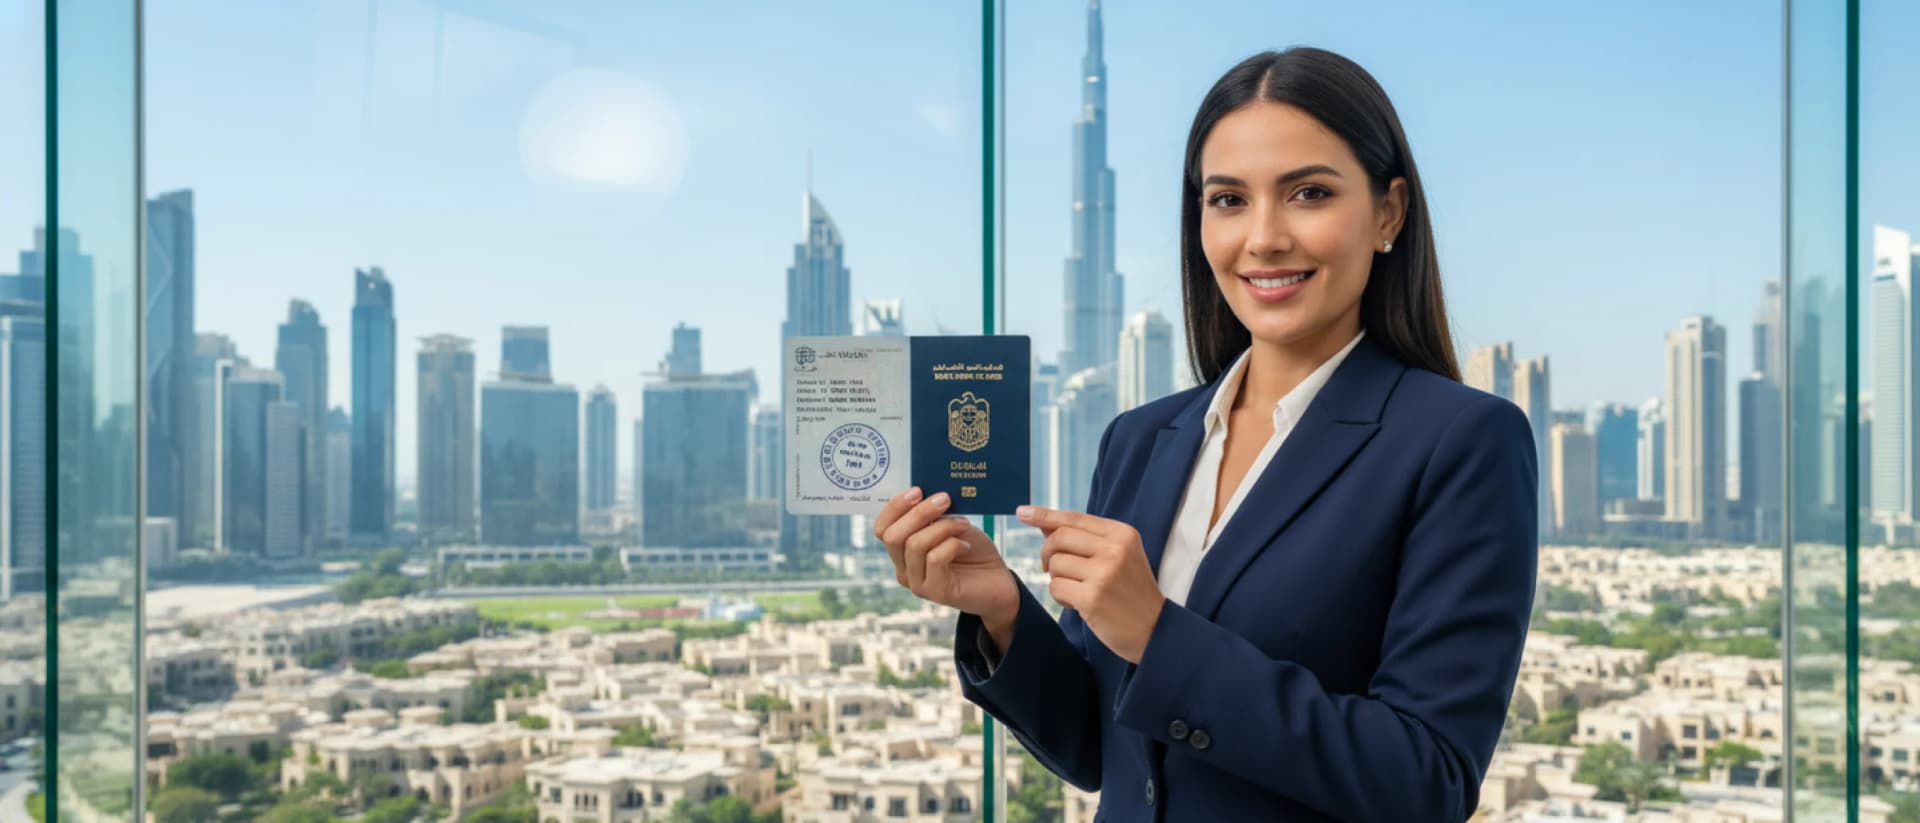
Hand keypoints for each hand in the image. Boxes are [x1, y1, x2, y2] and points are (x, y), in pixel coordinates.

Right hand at [874, 487, 1019, 625]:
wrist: (999, 583)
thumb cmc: (973, 552)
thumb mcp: (951, 526)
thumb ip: (934, 515)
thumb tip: (927, 493)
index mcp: (902, 551)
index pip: (881, 529)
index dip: (894, 507)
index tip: (917, 490)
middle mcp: (904, 569)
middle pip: (893, 537)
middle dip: (919, 512)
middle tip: (945, 499)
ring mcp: (917, 583)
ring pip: (915, 545)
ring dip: (942, 527)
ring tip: (964, 523)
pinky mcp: (935, 592)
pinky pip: (934, 559)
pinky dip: (952, 545)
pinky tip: (966, 546)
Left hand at [1018, 504, 1164, 663]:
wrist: (1154, 630)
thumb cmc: (1131, 592)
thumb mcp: (1117, 556)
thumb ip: (1084, 539)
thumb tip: (1044, 524)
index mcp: (1122, 534)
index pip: (1074, 518)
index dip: (1045, 515)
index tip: (1023, 512)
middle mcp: (1115, 549)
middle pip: (1059, 538)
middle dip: (1047, 552)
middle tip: (1052, 568)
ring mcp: (1104, 573)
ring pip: (1055, 564)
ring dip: (1057, 578)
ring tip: (1076, 589)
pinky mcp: (1092, 598)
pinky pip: (1056, 587)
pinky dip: (1060, 596)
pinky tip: (1077, 603)